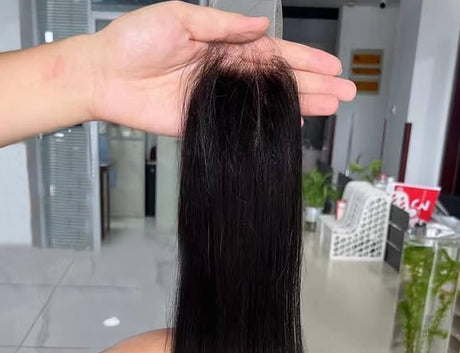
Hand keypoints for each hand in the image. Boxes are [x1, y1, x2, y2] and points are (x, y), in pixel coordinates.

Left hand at [90, 1, 355, 135]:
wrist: (104, 75)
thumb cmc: (133, 40)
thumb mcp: (178, 17)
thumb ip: (221, 25)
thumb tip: (260, 26)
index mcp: (225, 44)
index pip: (275, 52)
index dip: (306, 60)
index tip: (333, 67)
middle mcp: (227, 72)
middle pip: (279, 80)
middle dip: (314, 85)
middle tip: (345, 93)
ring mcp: (219, 100)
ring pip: (266, 104)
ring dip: (299, 106)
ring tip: (329, 109)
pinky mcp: (205, 122)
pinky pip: (242, 126)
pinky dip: (266, 128)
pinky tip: (288, 128)